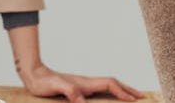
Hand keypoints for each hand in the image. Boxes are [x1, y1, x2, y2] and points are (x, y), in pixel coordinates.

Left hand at [17, 61, 141, 101]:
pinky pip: (99, 90)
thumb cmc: (42, 82)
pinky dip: (109, 93)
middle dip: (127, 89)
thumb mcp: (54, 87)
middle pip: (112, 83)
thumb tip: (81, 100)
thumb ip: (68, 91)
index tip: (134, 99)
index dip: (122, 92)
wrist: (32, 74)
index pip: (109, 84)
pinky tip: (109, 98)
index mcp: (84, 82)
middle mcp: (86, 82)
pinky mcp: (78, 88)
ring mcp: (83, 84)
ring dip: (120, 90)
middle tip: (142, 96)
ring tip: (130, 97)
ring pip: (107, 86)